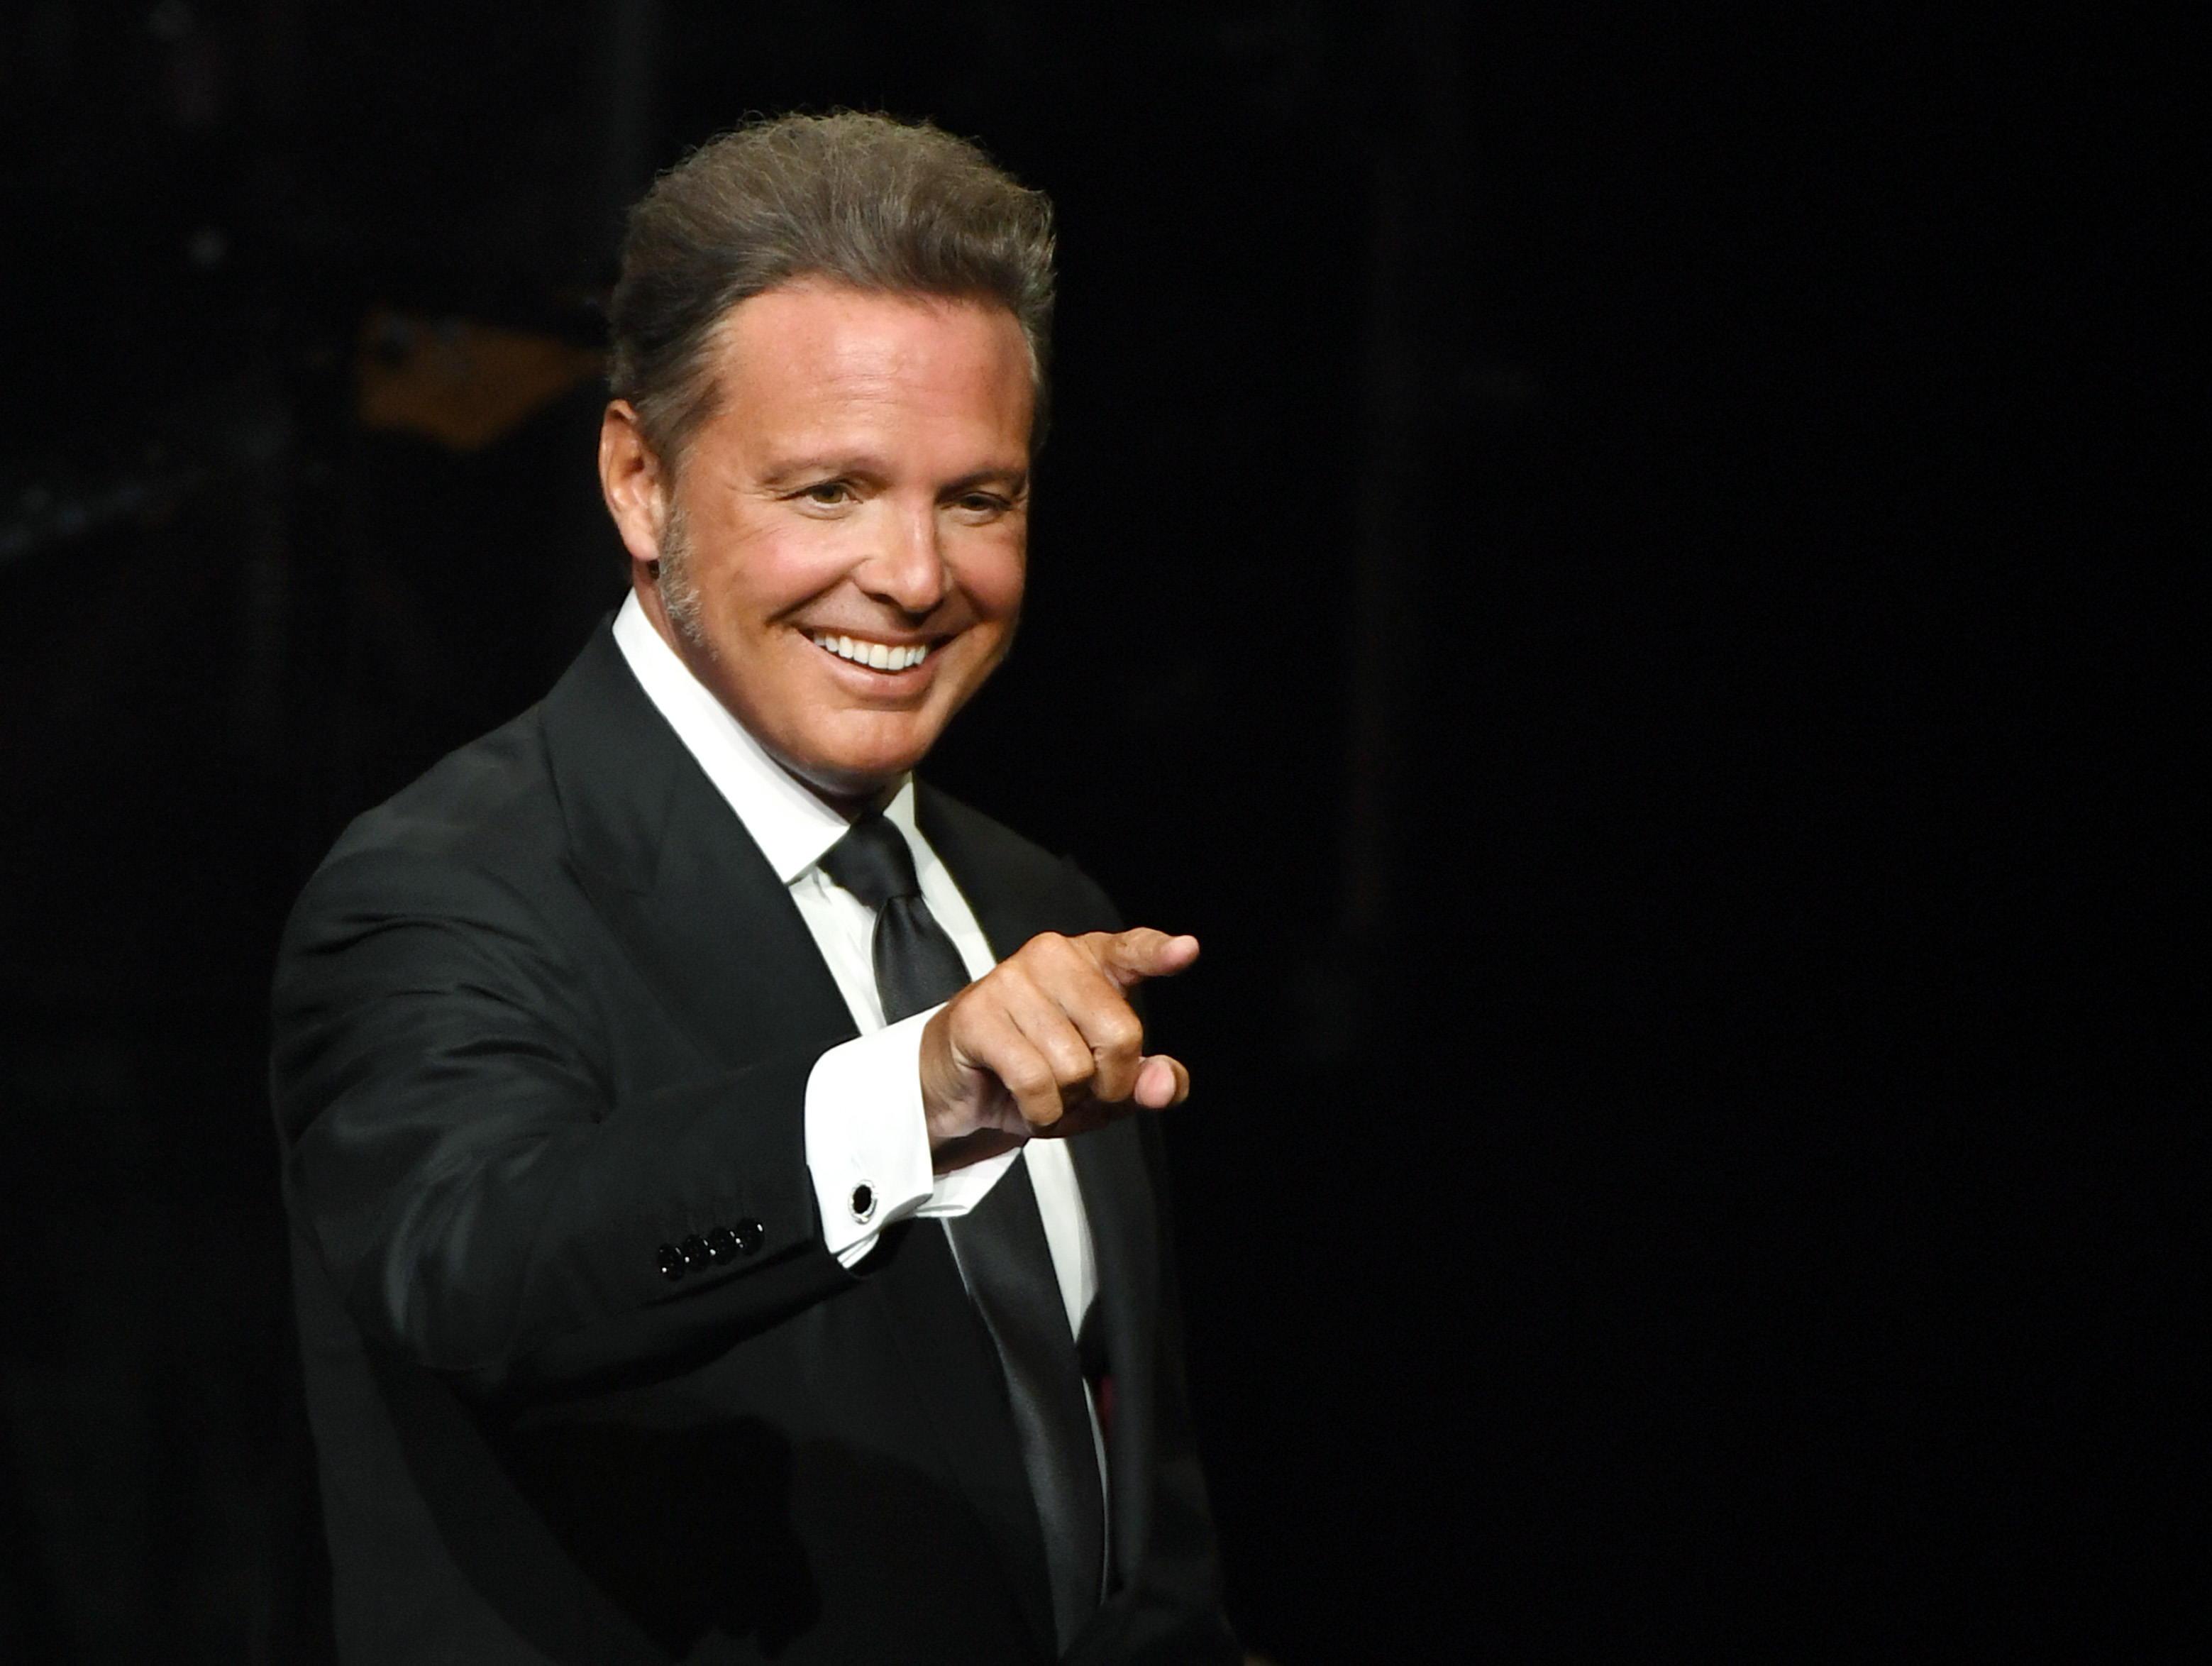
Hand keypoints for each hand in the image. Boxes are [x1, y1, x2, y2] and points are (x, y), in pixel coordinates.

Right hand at [919, 928, 1198, 1170]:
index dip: (1159, 953)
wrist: (958, 1085)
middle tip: (1079, 1087)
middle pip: (1120, 1034)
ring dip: (1065, 1101)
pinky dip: (1039, 1111)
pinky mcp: (977, 1015)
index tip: (1186, 949)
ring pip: (1075, 1066)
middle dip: (1108, 1083)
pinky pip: (1036, 1082)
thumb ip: (1146, 1083)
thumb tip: (1163, 1085)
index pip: (1132, 950)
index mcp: (1092, 961)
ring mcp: (1011, 980)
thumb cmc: (1037, 1071)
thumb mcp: (1104, 1085)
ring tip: (1042, 1089)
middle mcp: (1053, 957)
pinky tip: (1024, 1102)